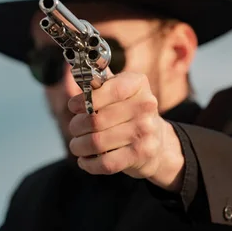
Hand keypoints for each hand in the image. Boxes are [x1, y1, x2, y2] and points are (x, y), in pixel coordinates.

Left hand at [67, 72, 184, 190]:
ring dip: (79, 146)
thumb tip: (77, 67)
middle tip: (74, 129)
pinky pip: (105, 163)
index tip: (73, 107)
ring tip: (77, 145)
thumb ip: (100, 81)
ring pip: (97, 142)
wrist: (158, 144)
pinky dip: (89, 163)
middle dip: (76, 126)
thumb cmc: (130, 113)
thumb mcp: (121, 90)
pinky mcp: (141, 155)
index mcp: (138, 84)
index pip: (109, 90)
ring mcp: (145, 132)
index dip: (85, 100)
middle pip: (95, 119)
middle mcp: (146, 106)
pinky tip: (85, 160)